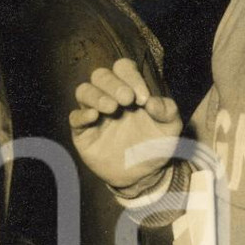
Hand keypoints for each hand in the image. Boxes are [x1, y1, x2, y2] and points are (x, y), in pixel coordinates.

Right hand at [70, 57, 181, 189]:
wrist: (144, 176)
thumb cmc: (156, 146)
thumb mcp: (170, 129)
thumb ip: (167, 111)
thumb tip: (152, 101)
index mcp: (130, 89)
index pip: (123, 69)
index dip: (131, 77)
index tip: (143, 97)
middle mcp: (110, 97)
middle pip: (101, 76)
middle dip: (113, 84)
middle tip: (127, 99)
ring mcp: (95, 114)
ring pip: (84, 91)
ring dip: (96, 96)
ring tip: (111, 108)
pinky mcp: (83, 132)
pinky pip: (75, 118)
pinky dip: (82, 114)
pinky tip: (94, 117)